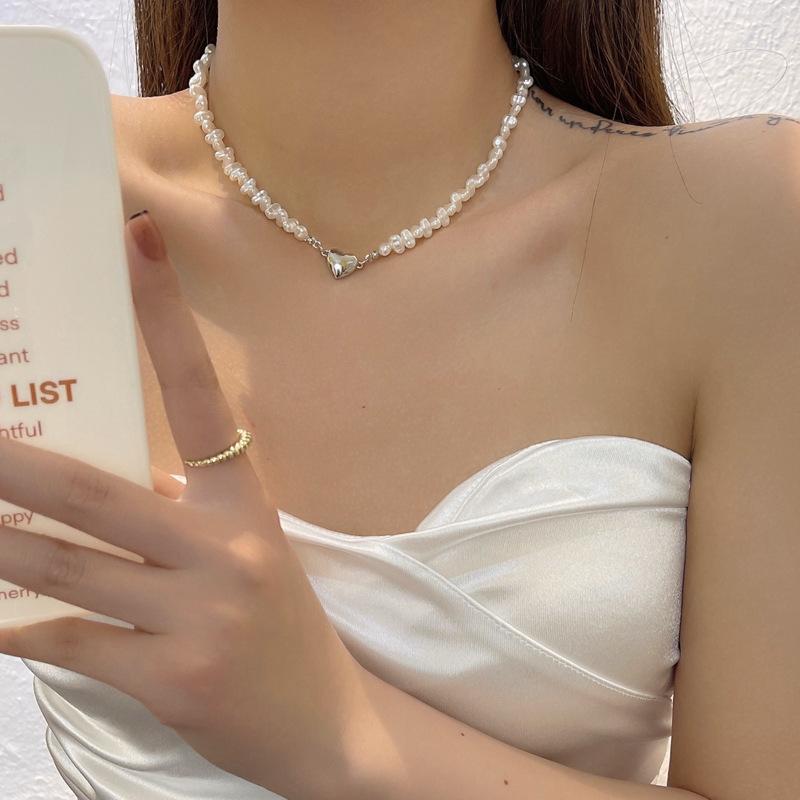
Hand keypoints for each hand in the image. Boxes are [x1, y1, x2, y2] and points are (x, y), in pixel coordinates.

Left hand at [0, 211, 369, 798]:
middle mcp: (226, 549)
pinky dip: (18, 629)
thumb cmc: (280, 623)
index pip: (200, 395)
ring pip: (62, 567)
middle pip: (93, 489)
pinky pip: (69, 643)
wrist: (325, 720)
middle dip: (8, 460)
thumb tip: (88, 488)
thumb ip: (178, 515)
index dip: (166, 317)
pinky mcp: (171, 678)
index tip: (136, 241)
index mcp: (246, 505)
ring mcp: (200, 615)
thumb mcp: (244, 554)